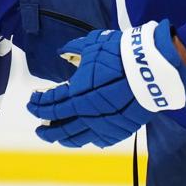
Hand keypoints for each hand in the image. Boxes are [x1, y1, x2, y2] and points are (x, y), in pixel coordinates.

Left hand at [27, 20, 185, 148]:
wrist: (151, 70)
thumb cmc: (120, 55)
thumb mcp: (93, 45)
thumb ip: (74, 49)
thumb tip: (62, 52)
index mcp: (76, 93)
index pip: (50, 103)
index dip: (38, 103)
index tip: (33, 100)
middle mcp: (85, 113)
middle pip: (58, 126)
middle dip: (44, 126)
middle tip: (38, 125)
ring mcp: (102, 125)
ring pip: (75, 138)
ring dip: (60, 137)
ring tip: (54, 135)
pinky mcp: (118, 131)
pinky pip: (96, 140)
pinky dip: (85, 139)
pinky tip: (80, 136)